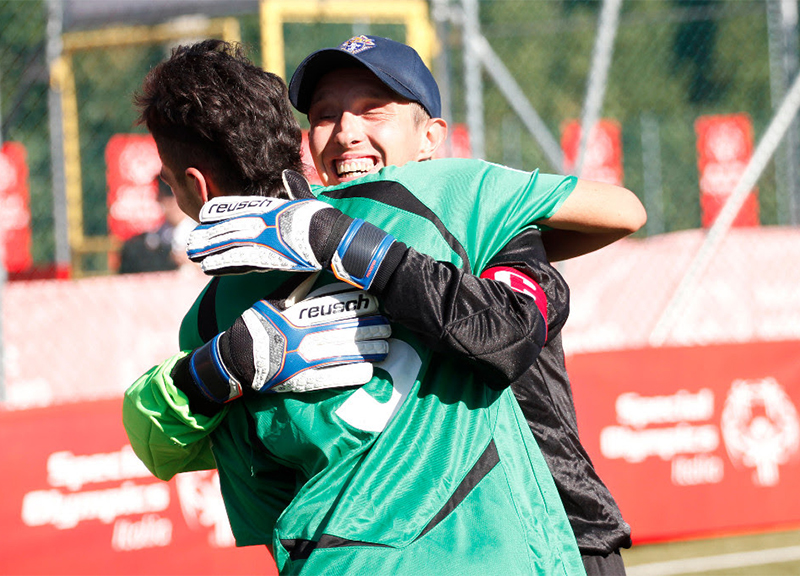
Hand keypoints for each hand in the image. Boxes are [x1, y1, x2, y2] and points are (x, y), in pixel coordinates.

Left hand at [187, 194, 326, 274]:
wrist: (332, 238)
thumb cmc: (323, 219)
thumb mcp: (307, 198)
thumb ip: (295, 187)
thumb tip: (288, 173)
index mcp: (269, 207)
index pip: (236, 207)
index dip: (218, 212)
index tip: (203, 216)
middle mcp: (261, 221)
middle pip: (227, 227)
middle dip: (207, 235)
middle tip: (190, 240)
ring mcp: (262, 240)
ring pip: (227, 244)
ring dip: (208, 249)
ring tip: (192, 253)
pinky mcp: (266, 258)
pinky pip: (238, 262)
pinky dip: (221, 264)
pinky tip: (207, 267)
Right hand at [188, 284, 390, 400]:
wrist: (233, 361)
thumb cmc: (254, 327)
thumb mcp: (272, 301)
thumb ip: (296, 289)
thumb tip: (315, 269)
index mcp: (295, 315)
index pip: (332, 307)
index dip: (357, 305)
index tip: (375, 302)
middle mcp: (301, 336)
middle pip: (343, 330)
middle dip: (369, 327)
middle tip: (389, 326)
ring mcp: (302, 359)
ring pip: (343, 353)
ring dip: (367, 350)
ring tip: (386, 347)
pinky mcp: (301, 380)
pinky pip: (331, 377)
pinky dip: (350, 373)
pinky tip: (368, 370)